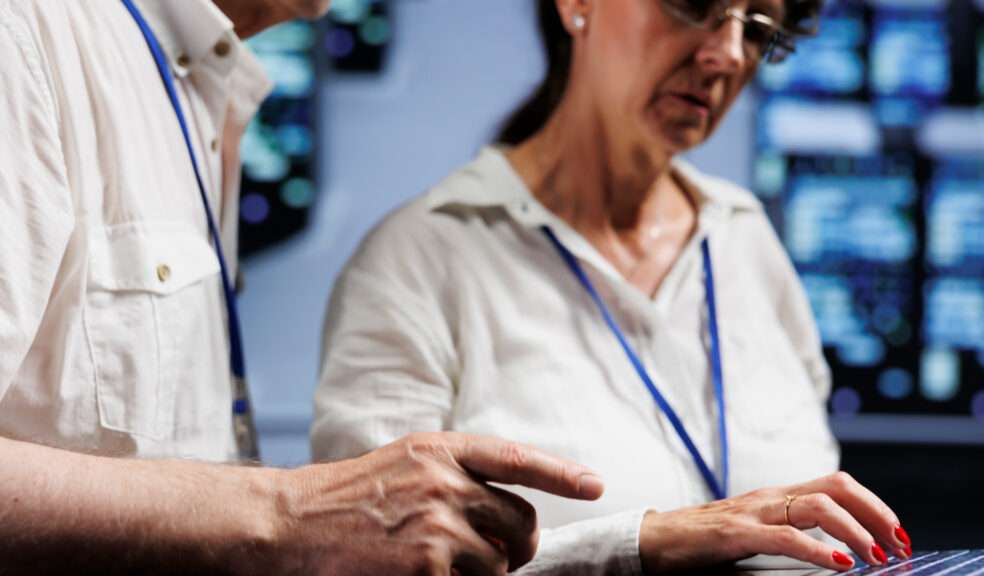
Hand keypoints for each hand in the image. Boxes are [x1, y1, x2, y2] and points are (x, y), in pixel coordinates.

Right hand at [260, 432, 603, 574]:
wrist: (289, 523)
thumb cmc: (346, 498)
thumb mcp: (403, 465)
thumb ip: (454, 476)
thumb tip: (504, 514)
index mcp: (440, 449)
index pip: (516, 457)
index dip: (560, 472)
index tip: (594, 484)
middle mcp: (445, 480)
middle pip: (520, 520)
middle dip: (516, 545)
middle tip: (494, 556)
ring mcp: (437, 524)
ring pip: (498, 563)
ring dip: (482, 574)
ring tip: (437, 566)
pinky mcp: (426, 566)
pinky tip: (419, 574)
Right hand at [639, 472, 911, 573]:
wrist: (650, 541)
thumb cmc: (699, 543)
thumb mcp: (752, 533)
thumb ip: (785, 534)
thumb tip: (833, 553)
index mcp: (774, 497)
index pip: (835, 485)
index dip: (872, 504)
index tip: (895, 533)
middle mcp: (768, 497)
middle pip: (836, 486)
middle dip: (876, 511)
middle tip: (898, 542)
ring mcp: (751, 513)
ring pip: (817, 506)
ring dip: (857, 531)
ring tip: (876, 557)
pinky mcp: (734, 535)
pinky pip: (785, 537)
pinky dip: (819, 551)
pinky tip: (840, 566)